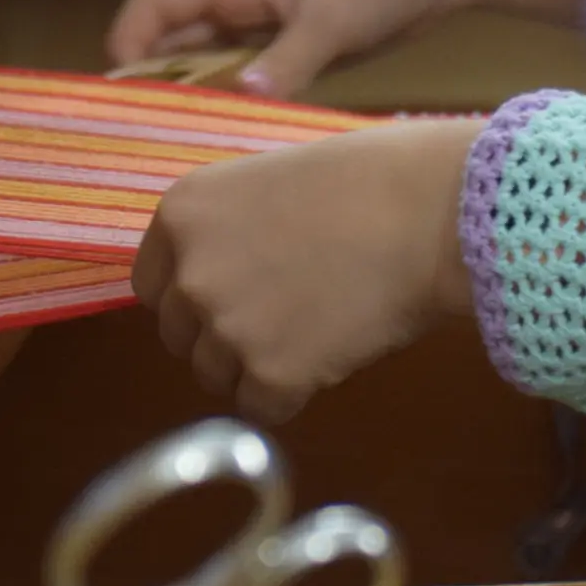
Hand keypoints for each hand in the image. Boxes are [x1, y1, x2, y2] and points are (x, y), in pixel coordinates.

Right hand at [105, 0, 585, 96]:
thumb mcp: (334, 19)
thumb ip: (288, 59)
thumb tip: (242, 94)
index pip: (152, 5)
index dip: (127, 47)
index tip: (127, 97)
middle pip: (172, 39)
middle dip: (154, 82)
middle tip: (146, 137)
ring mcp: (267, 21)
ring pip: (209, 61)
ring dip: (196, 96)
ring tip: (185, 145)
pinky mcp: (296, 42)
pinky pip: (248, 74)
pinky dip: (236, 100)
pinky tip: (238, 136)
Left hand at [130, 118, 483, 422]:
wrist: (434, 212)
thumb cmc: (372, 177)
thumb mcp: (276, 179)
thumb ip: (233, 227)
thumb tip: (226, 270)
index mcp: (184, 213)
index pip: (151, 284)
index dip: (193, 294)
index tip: (237, 291)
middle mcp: (189, 272)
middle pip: (179, 335)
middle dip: (223, 333)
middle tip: (287, 312)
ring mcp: (227, 327)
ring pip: (217, 376)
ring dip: (257, 365)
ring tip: (318, 329)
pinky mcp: (271, 374)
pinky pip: (262, 407)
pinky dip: (294, 392)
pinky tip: (334, 352)